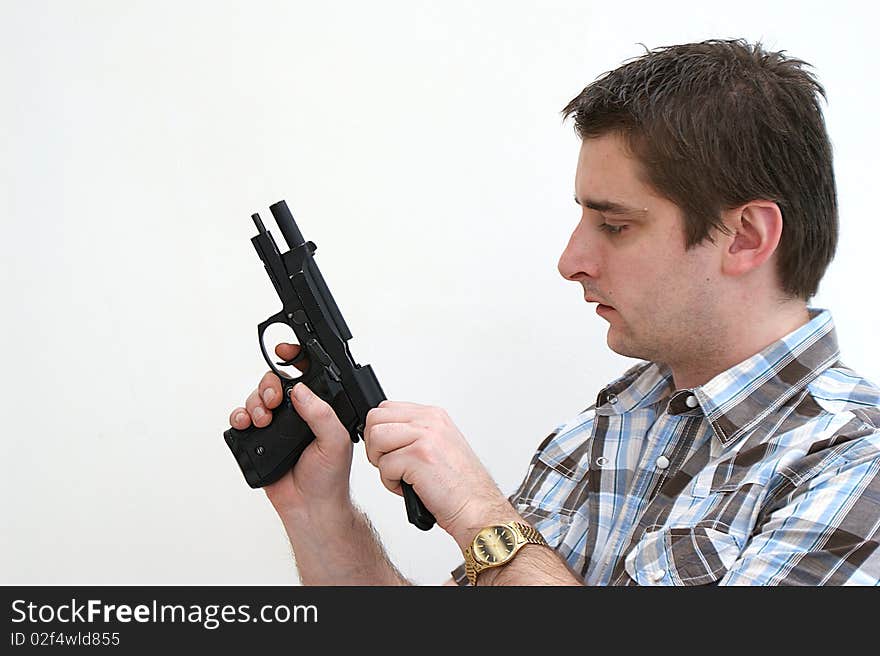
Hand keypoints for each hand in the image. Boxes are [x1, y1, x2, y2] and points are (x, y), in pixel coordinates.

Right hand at [228, 343, 353, 519]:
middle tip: (274, 399)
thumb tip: (301, 390)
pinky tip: (246, 423)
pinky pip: (241, 420)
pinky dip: (239, 416)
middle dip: (269, 385)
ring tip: (263, 418)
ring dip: (254, 402)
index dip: (293, 359)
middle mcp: (295, 414)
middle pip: (274, 383)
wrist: (310, 507)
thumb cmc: (329, 477)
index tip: (284, 351)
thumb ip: (321, 413)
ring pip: (256, 399)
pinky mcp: (257, 441)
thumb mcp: (335, 440)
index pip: (304, 375)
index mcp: (317, 408)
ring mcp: (275, 427)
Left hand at [362, 401, 512, 547]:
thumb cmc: (460, 486)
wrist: (477, 509)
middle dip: (375, 446)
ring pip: (375, 438)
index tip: (389, 451)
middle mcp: (430, 420)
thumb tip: (382, 434)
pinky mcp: (418, 456)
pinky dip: (390, 483)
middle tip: (392, 465)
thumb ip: (414, 434)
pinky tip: (410, 488)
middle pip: (375, 419)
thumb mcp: (439, 446)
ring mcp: (425, 436)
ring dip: (381, 463)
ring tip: (401, 476)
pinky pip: (383, 466)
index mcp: (433, 415)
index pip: (386, 408)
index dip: (380, 433)